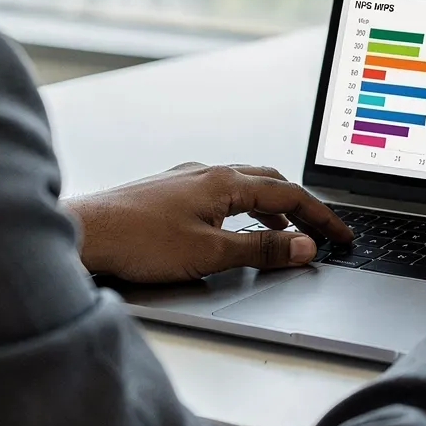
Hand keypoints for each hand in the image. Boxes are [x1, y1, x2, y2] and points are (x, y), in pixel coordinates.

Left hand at [64, 163, 352, 283]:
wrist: (84, 233)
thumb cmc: (138, 241)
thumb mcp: (210, 253)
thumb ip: (261, 250)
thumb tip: (303, 246)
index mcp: (225, 182)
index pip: (289, 196)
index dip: (320, 218)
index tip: (341, 236)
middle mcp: (208, 172)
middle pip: (271, 184)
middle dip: (301, 208)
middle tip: (321, 231)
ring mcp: (187, 179)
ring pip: (244, 187)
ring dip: (271, 208)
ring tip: (285, 234)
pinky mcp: (169, 191)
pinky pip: (221, 193)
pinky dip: (243, 209)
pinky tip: (234, 228)